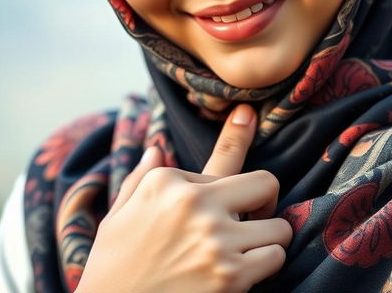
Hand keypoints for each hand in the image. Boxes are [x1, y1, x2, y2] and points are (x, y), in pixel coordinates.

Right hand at [76, 103, 292, 292]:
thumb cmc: (113, 267)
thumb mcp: (117, 217)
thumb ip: (140, 180)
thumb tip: (154, 149)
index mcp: (168, 183)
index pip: (222, 154)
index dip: (240, 131)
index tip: (249, 113)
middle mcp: (195, 203)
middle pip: (265, 184)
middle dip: (264, 201)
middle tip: (251, 217)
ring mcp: (216, 240)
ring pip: (278, 227)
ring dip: (266, 239)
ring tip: (246, 249)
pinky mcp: (230, 278)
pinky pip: (275, 258)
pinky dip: (266, 265)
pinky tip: (244, 271)